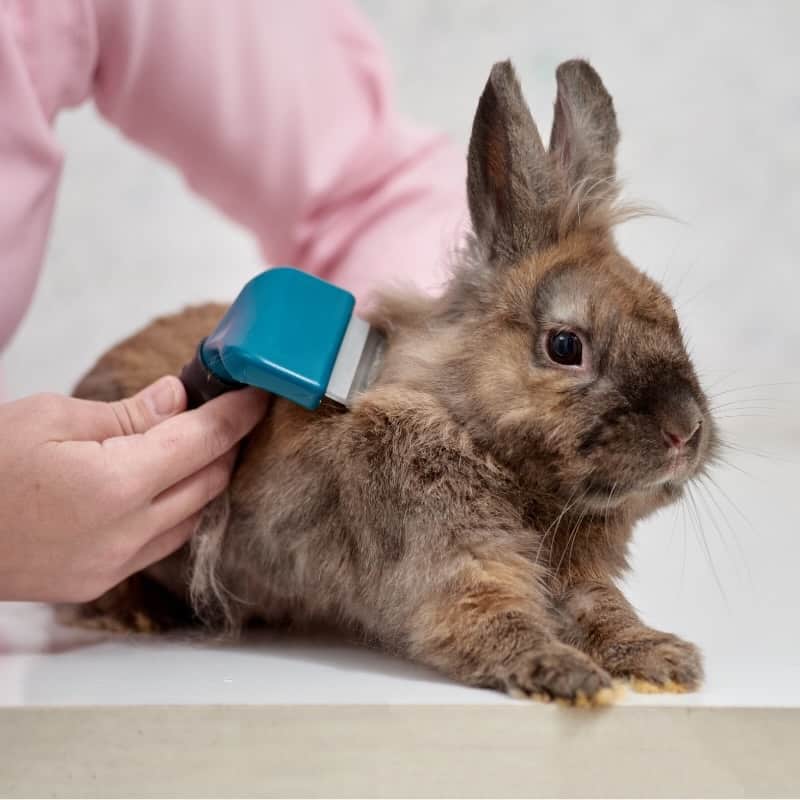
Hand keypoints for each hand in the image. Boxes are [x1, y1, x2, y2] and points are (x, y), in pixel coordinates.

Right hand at [0, 377, 267, 601]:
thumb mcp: (48, 418)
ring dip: (205, 480)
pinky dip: (177, 511)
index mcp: (115, 483)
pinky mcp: (97, 582)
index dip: (238, 414)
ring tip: (200, 446)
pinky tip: (168, 487)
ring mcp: (112, 566)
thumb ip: (126, 414)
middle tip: (228, 414)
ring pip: (191, 517)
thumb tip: (178, 399)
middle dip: (227, 445)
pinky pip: (161, 544)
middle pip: (207, 482)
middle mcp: (125, 533)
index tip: (259, 395)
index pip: (203, 441)